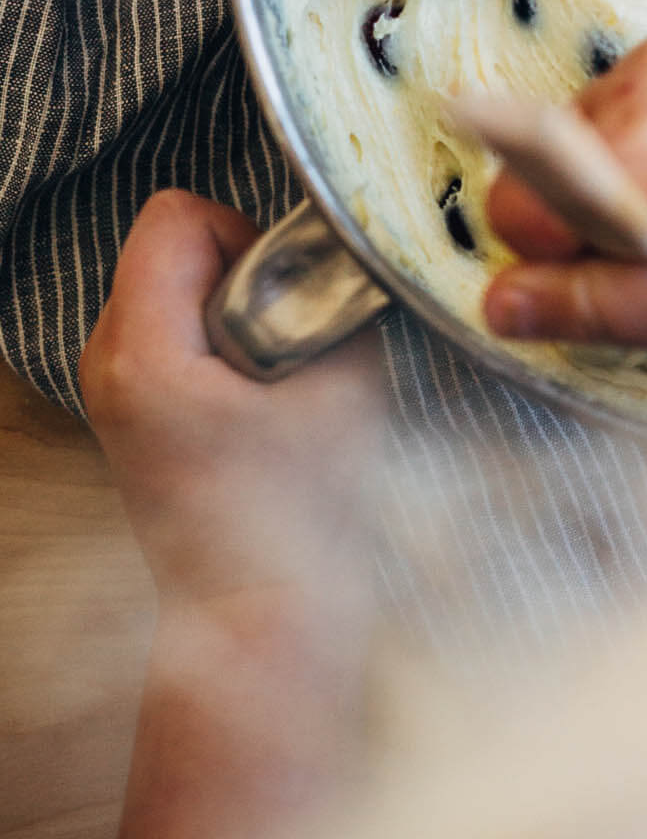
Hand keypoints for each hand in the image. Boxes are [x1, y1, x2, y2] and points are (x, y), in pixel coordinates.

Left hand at [80, 189, 384, 613]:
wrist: (266, 622)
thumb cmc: (306, 518)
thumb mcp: (348, 382)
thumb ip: (340, 296)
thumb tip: (340, 247)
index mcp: (144, 355)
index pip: (175, 217)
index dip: (245, 237)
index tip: (286, 300)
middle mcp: (104, 364)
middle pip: (168, 245)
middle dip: (239, 271)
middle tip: (285, 342)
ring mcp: (107, 390)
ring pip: (169, 283)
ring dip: (229, 304)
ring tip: (269, 377)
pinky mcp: (126, 410)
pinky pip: (168, 326)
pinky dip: (214, 337)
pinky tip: (251, 398)